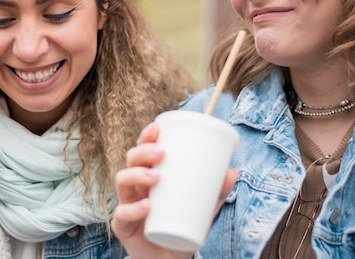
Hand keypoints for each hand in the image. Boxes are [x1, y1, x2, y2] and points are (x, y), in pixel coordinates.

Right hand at [111, 122, 237, 258]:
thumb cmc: (183, 225)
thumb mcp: (203, 207)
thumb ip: (216, 192)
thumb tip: (233, 171)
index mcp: (149, 175)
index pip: (143, 151)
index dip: (146, 137)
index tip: (156, 128)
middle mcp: (135, 187)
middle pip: (130, 161)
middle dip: (143, 152)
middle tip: (161, 153)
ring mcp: (127, 205)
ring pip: (122, 181)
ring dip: (137, 175)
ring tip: (155, 177)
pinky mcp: (123, 227)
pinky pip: (122, 215)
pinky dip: (133, 209)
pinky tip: (146, 206)